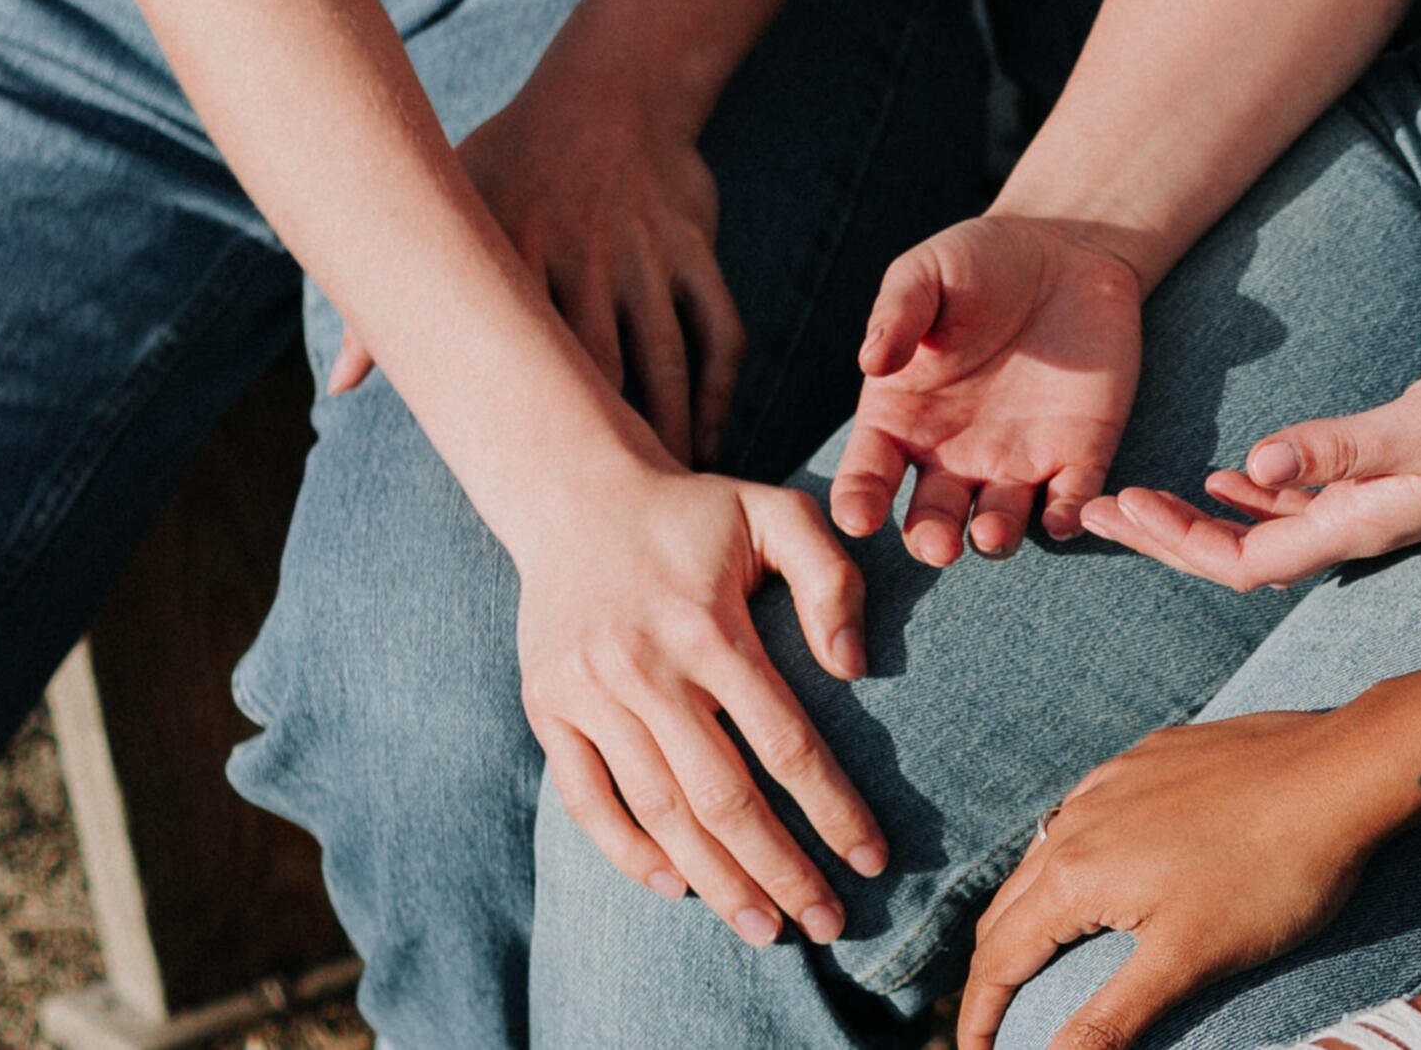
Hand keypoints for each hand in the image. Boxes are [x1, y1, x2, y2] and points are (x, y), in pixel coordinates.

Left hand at [330, 76, 743, 466]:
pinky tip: (709, 436)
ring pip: (669, 361)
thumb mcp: (448, 204)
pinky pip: (721, 331)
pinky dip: (719, 390)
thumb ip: (388, 301)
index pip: (523, 360)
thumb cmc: (512, 160)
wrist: (611, 89)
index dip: (533, 435)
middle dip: (611, 449)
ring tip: (666, 494)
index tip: (531, 501)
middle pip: (603, 372)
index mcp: (514, 255)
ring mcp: (646, 255)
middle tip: (607, 520)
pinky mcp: (696, 250)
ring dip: (672, 432)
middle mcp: (585, 257)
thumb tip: (339, 386)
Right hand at [517, 463, 886, 946]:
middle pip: (723, 797)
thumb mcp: (778, 513)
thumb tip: (853, 669)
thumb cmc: (696, 513)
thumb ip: (831, 579)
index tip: (872, 859)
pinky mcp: (548, 707)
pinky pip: (585, 799)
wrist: (574, 495)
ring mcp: (587, 692)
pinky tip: (677, 885)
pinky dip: (628, 851)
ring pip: (658, 811)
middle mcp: (645, 667)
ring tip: (764, 926)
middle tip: (827, 923)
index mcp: (709, 625)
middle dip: (781, 869)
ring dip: (715, 879)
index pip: (785, 742)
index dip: (832, 809)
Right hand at [830, 216, 1144, 562]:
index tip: (857, 517)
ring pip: (998, 524)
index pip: (870, 473)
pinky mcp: (1078, 455)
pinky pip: (1071, 500)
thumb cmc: (979, 262)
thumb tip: (871, 360)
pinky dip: (1068, 516)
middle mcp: (953, 454)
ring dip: (993, 538)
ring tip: (990, 533)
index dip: (859, 501)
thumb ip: (898, 314)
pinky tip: (1063, 517)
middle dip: (930, 539)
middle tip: (938, 544)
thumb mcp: (928, 274)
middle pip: (932, 518)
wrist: (1064, 251)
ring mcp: (1016, 461)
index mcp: (902, 418)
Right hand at [958, 712, 1413, 1049]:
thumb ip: (1109, 1020)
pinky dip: (1076, 859)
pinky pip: (1089, 813)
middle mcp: (1076, 820)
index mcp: (1074, 874)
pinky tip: (1108, 872)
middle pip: (1007, 908)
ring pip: (1045, 856)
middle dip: (995, 970)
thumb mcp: (1187, 960)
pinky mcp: (1150, 757)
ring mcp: (1112, 781)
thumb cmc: (1272, 873)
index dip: (977, 1017)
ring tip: (1042, 955)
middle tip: (999, 1019)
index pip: (997, 959)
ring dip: (1032, 912)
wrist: (1341, 772)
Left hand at [1078, 345, 1420, 590]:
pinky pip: (1299, 509)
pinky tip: (1227, 476)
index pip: (1240, 561)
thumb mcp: (1419, 423)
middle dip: (1164, 540)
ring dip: (1197, 521)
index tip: (1116, 509)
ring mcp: (1370, 514)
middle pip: (1237, 558)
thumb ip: (1338, 446)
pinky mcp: (1383, 487)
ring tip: (1137, 500)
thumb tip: (1252, 468)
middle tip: (1095, 510)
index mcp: (1356, 529)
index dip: (1173, 544)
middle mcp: (1356, 533)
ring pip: (1261, 535)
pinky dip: (1252, 497)